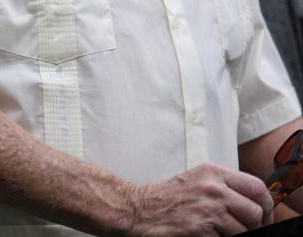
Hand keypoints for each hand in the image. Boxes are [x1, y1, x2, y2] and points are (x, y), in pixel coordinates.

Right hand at [126, 164, 272, 235]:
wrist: (137, 209)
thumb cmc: (167, 197)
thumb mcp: (196, 180)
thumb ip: (224, 186)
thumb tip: (255, 205)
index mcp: (213, 173)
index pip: (257, 187)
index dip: (266, 206)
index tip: (263, 218)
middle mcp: (213, 189)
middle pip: (255, 212)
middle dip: (252, 226)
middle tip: (243, 231)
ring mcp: (208, 210)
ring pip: (244, 231)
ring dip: (235, 236)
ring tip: (218, 232)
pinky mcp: (201, 230)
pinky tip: (205, 235)